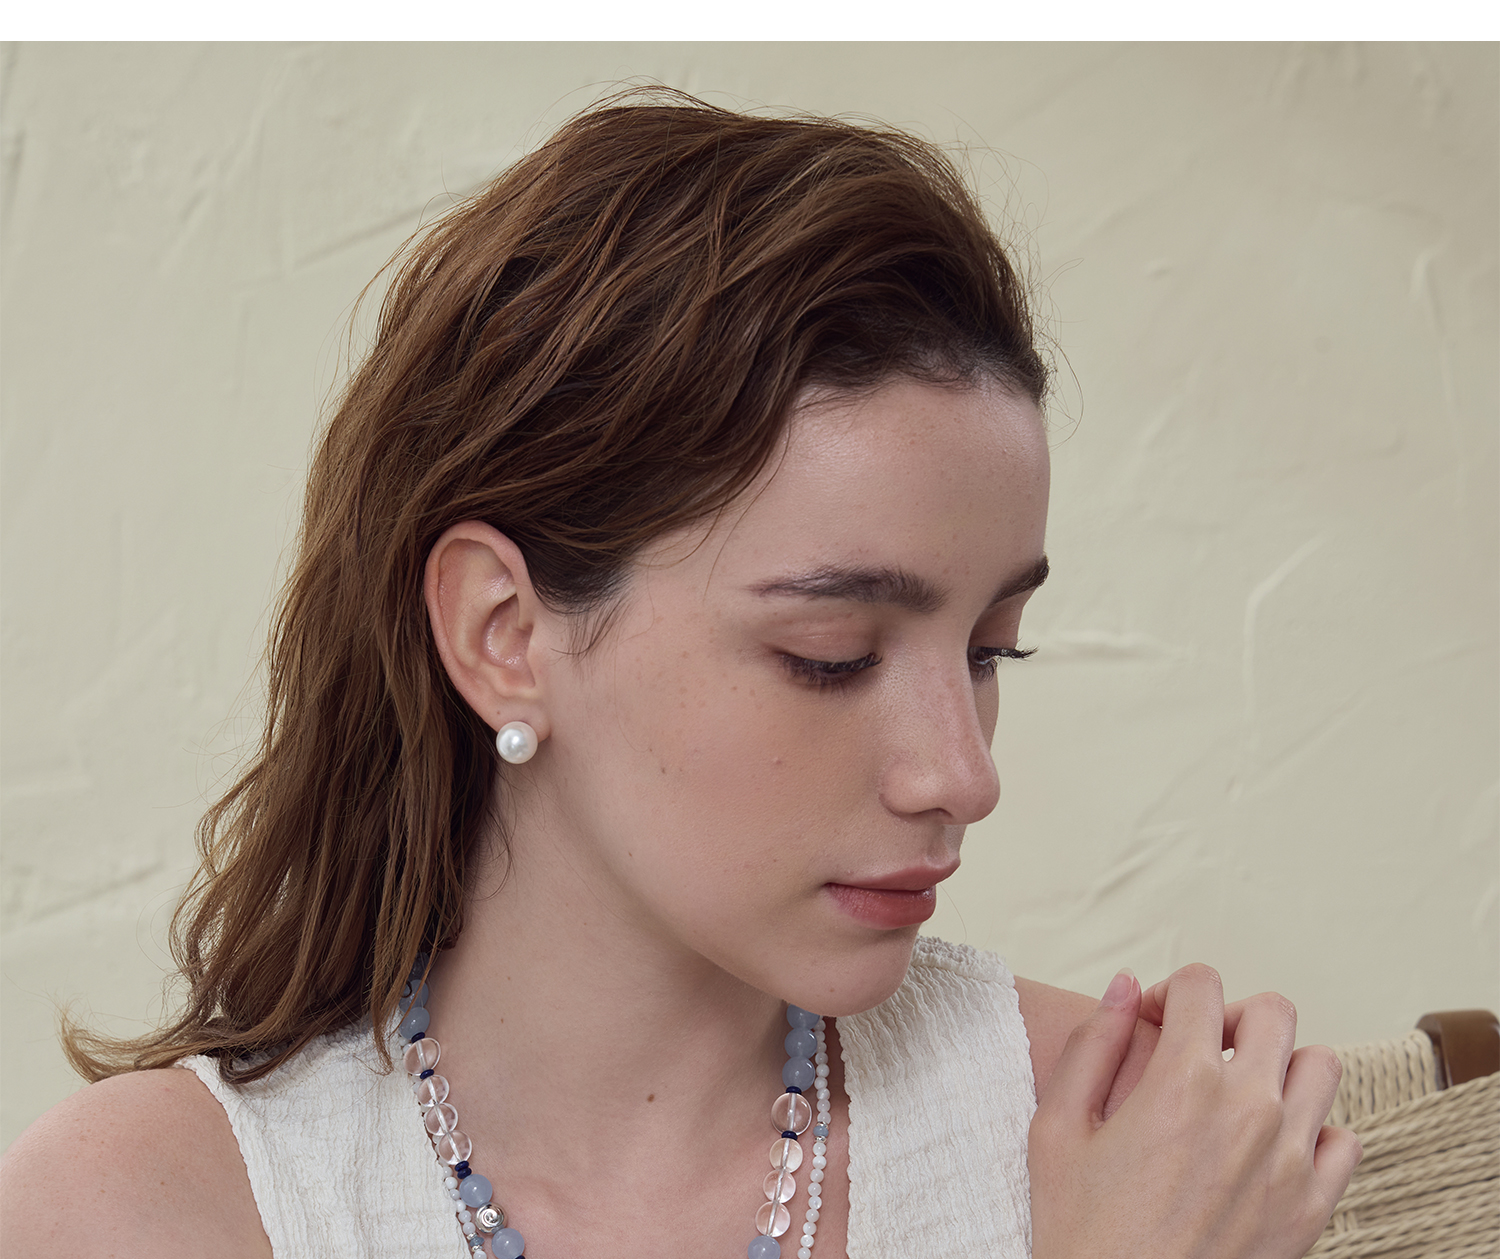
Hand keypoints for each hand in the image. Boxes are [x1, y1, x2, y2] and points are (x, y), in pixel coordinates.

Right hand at [1028, 963, 1360, 1258]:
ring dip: (1280, 1065)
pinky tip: (1269, 1145)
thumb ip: (1093, 1044)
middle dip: (1230, 1015)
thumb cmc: (1083, 1233)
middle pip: (1273, 1011)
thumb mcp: (1056, 1128)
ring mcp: (1289, 1160)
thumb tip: (1125, 987)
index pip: (1201, 983)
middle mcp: (1249, 1110)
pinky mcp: (1312, 1208)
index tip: (1154, 1021)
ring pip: (1320, 1066)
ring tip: (1240, 1091)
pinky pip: (1342, 1139)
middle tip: (1200, 1047)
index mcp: (1184, 1082)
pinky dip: (1313, 1130)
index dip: (1171, 991)